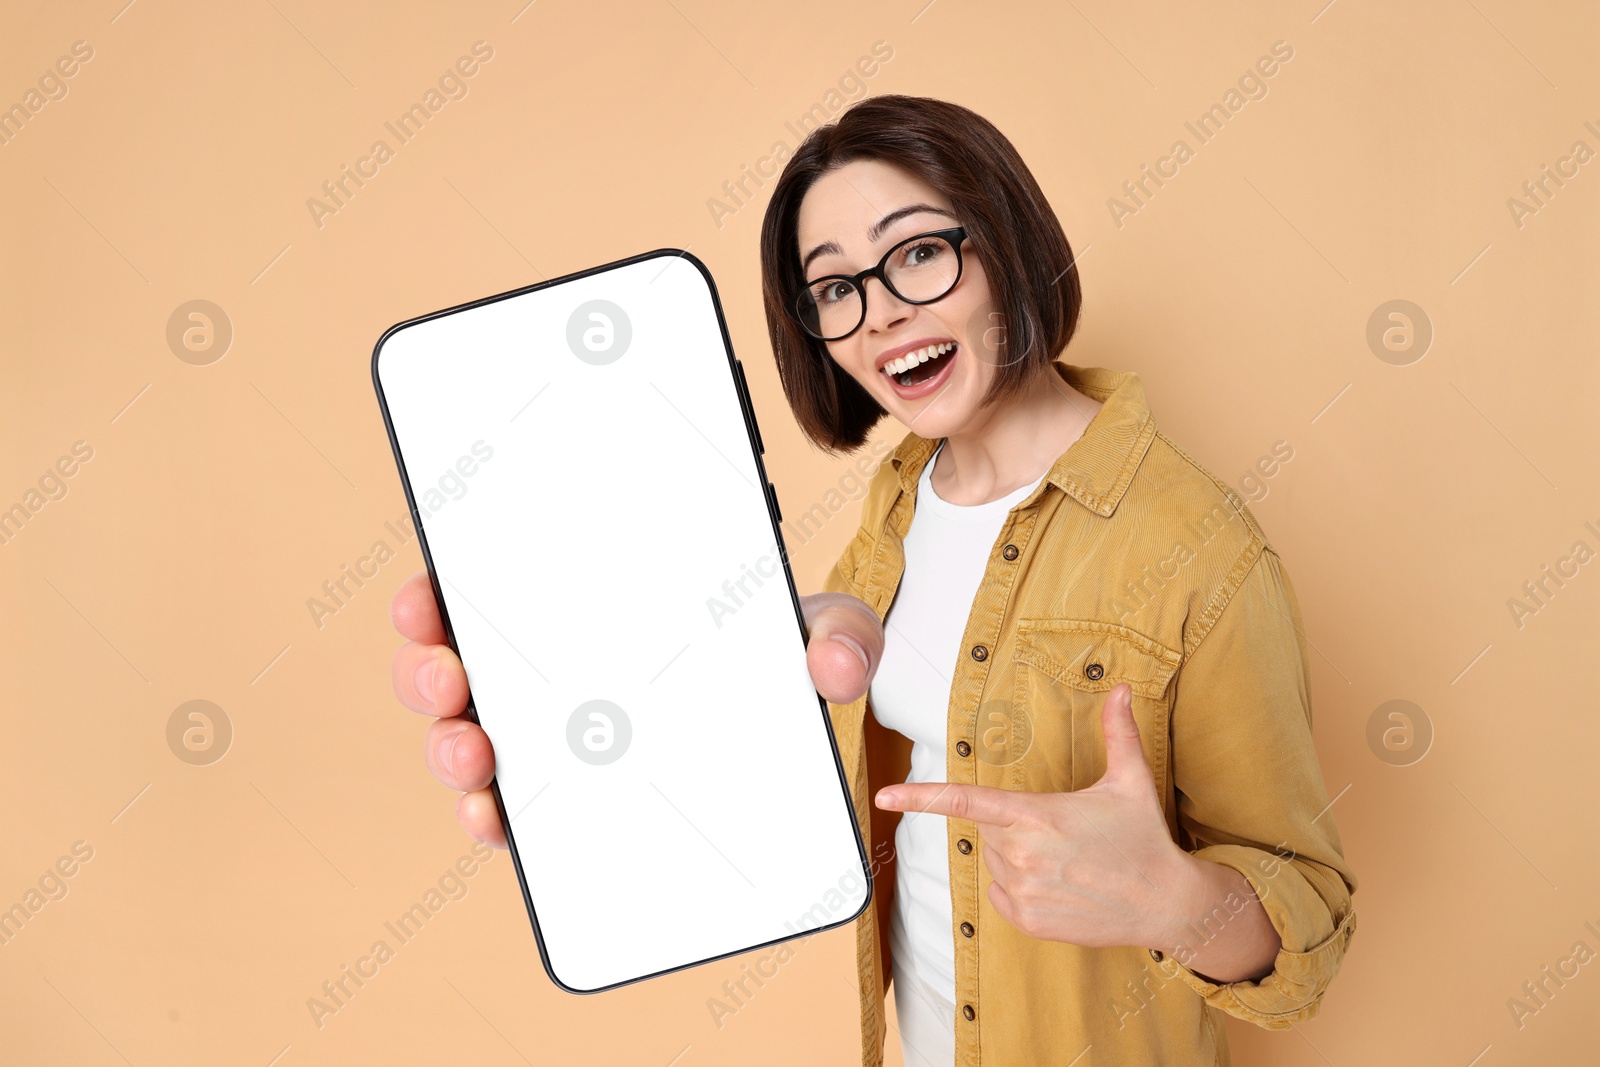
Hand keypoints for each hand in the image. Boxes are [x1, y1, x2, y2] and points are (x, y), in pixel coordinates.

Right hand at [388, 573, 884, 846]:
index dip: (439, 596)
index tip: (428, 597)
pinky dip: (490, 817)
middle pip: (458, 668)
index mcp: (586, 610)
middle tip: (449, 675)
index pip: (489, 592)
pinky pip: (512, 812)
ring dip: (450, 748)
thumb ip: (841, 636)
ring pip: (471, 740)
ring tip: (474, 755)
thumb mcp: (823, 631)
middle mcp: (554, 673)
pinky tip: (497, 821)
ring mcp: (556, 741)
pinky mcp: (569, 804)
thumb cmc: (784, 657)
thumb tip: (833, 666)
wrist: (795, 723)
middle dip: (430, 672)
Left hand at [873, 683, 1194, 949]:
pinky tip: (1061, 886)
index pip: (966, 801)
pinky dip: (1022, 887)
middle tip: (1063, 831)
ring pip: (996, 861)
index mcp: (1035, 816)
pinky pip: (1003, 894)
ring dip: (1019, 857)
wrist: (1168, 904)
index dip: (921, 797)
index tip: (884, 797)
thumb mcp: (1131, 780)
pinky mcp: (1027, 921)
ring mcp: (1023, 892)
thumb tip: (1119, 688)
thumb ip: (1118, 732)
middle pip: (990, 829)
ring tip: (1069, 861)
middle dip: (1016, 825)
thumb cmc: (1145, 838)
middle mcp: (1022, 856)